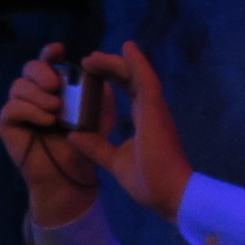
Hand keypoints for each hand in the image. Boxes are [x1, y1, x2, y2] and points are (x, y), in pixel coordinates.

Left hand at [0, 39, 193, 222]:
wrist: (170, 197)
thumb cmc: (150, 182)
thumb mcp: (114, 161)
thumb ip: (96, 146)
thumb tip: (73, 135)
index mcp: (144, 119)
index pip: (129, 90)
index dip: (112, 77)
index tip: (92, 70)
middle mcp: (151, 110)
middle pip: (130, 78)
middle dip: (109, 65)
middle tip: (88, 59)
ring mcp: (156, 110)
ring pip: (137, 75)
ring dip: (116, 62)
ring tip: (92, 56)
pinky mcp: (157, 112)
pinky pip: (147, 81)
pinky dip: (138, 64)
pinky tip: (127, 48)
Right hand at [0, 44, 99, 227]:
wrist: (71, 176)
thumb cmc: (85, 145)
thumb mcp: (100, 115)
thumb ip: (100, 92)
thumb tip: (98, 69)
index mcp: (54, 87)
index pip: (47, 62)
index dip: (50, 52)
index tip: (60, 50)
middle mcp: (34, 94)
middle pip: (28, 68)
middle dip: (41, 71)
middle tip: (56, 85)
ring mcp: (19, 109)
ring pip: (18, 86)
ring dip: (38, 94)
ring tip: (56, 109)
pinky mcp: (8, 125)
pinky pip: (12, 107)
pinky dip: (30, 110)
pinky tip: (47, 120)